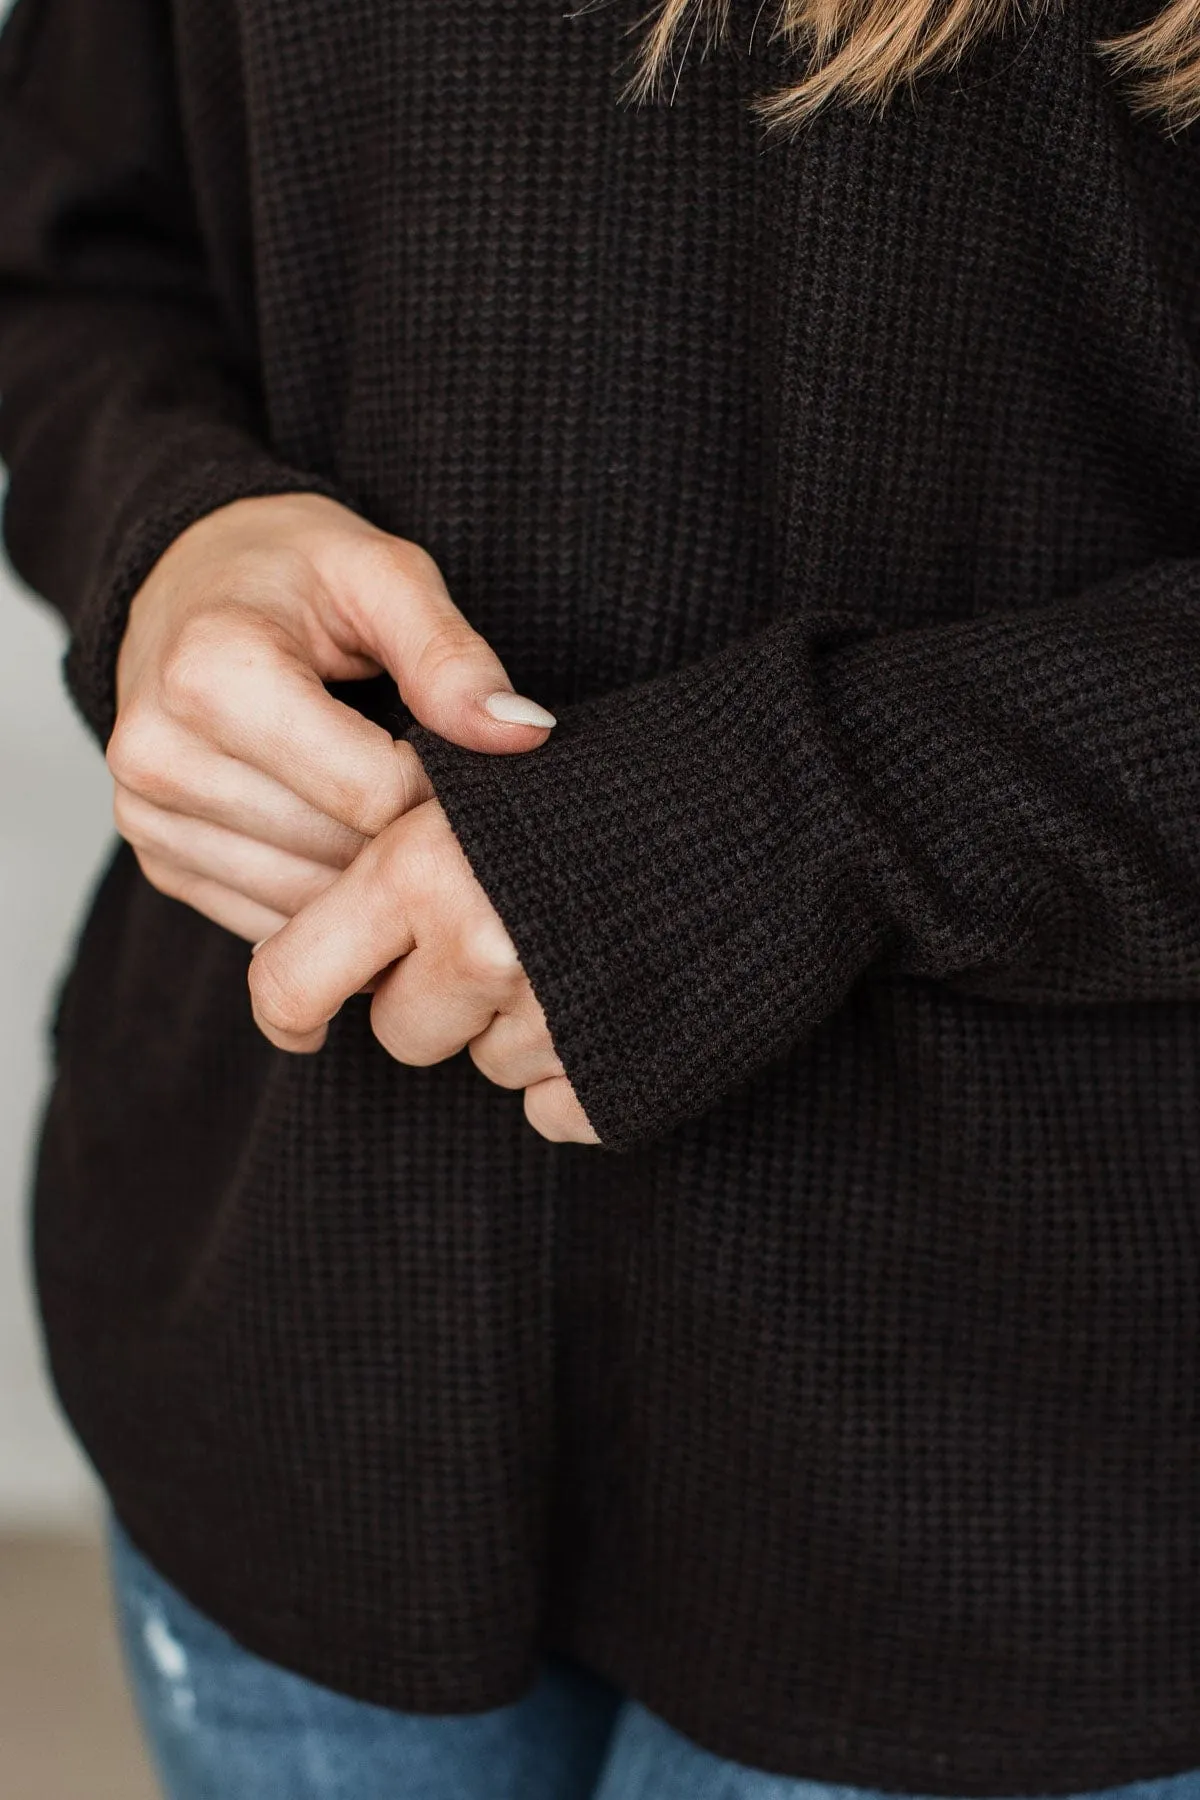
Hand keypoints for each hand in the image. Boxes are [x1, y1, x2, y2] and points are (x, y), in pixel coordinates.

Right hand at [108, 492, 555, 942]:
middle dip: (407, 836)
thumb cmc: (294, 572)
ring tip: (404, 819)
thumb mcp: (383, 575)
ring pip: (308, 905)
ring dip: (372, 879)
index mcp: (211, 674)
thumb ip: (451, 656)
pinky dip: (329, 900)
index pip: (371, 792)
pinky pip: (272, 922)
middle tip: (449, 796)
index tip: (464, 755)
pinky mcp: (159, 862)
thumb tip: (524, 734)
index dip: (441, 785)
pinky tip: (355, 847)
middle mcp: (159, 756)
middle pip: (338, 855)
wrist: (189, 586)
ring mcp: (148, 819)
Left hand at [247, 795, 599, 1144]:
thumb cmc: (593, 783)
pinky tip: (610, 1002)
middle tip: (495, 927)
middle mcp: (482, 944)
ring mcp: (554, 1012)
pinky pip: (553, 1111)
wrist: (773, 808)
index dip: (288, 1011)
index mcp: (423, 866)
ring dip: (515, 1023)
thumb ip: (391, 838)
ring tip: (575, 943)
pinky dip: (577, 1069)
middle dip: (433, 996)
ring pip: (488, 1065)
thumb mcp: (472, 777)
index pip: (291, 983)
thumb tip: (291, 932)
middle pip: (400, 1033)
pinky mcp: (618, 1069)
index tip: (300, 1019)